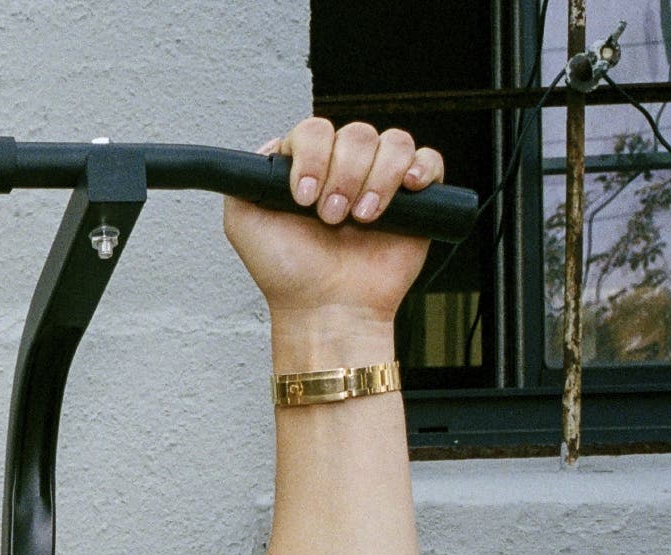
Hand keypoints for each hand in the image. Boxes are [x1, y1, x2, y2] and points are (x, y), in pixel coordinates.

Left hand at [222, 116, 446, 320]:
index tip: (303, 198)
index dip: (312, 158)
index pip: (315, 130)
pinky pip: (428, 159)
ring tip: (362, 219)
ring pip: (392, 143)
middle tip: (332, 217)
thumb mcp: (243, 223)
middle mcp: (343, 169)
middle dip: (343, 176)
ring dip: (376, 179)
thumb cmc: (288, 273)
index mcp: (306, 168)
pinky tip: (407, 189)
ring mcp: (379, 180)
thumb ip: (242, 179)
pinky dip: (420, 168)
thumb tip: (271, 145)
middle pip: (355, 134)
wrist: (328, 308)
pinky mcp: (416, 198)